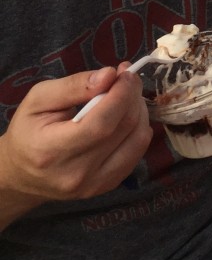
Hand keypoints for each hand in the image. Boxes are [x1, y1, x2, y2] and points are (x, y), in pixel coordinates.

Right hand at [0, 65, 151, 216]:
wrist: (22, 174)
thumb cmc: (28, 132)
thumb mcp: (38, 100)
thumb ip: (73, 86)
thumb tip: (108, 75)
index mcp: (52, 151)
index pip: (101, 123)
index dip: (121, 94)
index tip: (125, 73)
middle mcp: (76, 173)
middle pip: (123, 129)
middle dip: (132, 96)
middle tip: (128, 78)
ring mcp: (94, 184)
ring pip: (137, 141)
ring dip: (140, 112)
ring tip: (128, 96)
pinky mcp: (106, 186)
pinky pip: (137, 155)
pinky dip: (138, 130)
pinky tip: (127, 117)